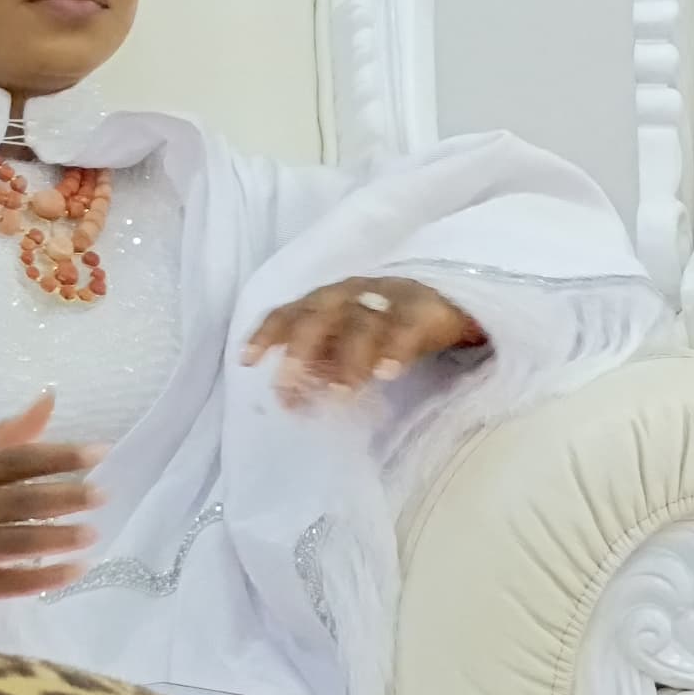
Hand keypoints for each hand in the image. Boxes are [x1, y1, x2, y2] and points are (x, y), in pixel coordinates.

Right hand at [0, 392, 102, 606]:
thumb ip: (8, 436)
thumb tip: (50, 398)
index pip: (13, 461)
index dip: (57, 456)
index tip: (100, 452)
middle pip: (16, 502)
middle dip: (63, 497)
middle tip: (103, 495)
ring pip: (13, 542)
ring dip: (58, 538)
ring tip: (94, 534)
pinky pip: (5, 584)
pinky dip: (43, 578)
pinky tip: (77, 569)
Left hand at [242, 277, 485, 408]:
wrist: (444, 302)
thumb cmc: (383, 327)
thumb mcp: (345, 342)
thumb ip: (318, 366)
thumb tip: (287, 400)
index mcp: (327, 300)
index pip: (290, 312)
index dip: (268, 334)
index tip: (248, 361)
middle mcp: (352, 294)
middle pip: (321, 314)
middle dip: (304, 348)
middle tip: (294, 383)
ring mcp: (389, 299)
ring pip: (362, 323)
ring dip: (349, 358)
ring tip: (342, 393)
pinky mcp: (424, 310)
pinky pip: (406, 328)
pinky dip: (394, 349)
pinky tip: (386, 373)